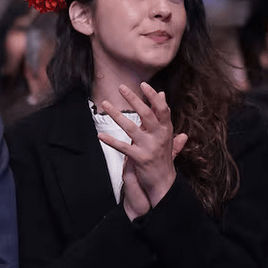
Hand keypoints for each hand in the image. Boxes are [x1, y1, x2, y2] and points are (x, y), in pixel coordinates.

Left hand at [98, 82, 187, 208]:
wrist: (164, 183)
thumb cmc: (162, 157)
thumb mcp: (166, 135)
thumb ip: (163, 116)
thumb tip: (163, 95)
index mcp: (166, 130)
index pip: (162, 109)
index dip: (153, 96)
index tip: (143, 84)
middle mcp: (159, 137)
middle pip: (146, 114)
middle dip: (134, 99)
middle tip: (121, 88)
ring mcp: (149, 147)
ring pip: (131, 127)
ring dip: (116, 115)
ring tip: (106, 104)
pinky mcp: (140, 158)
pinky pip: (123, 147)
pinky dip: (110, 141)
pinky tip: (100, 135)